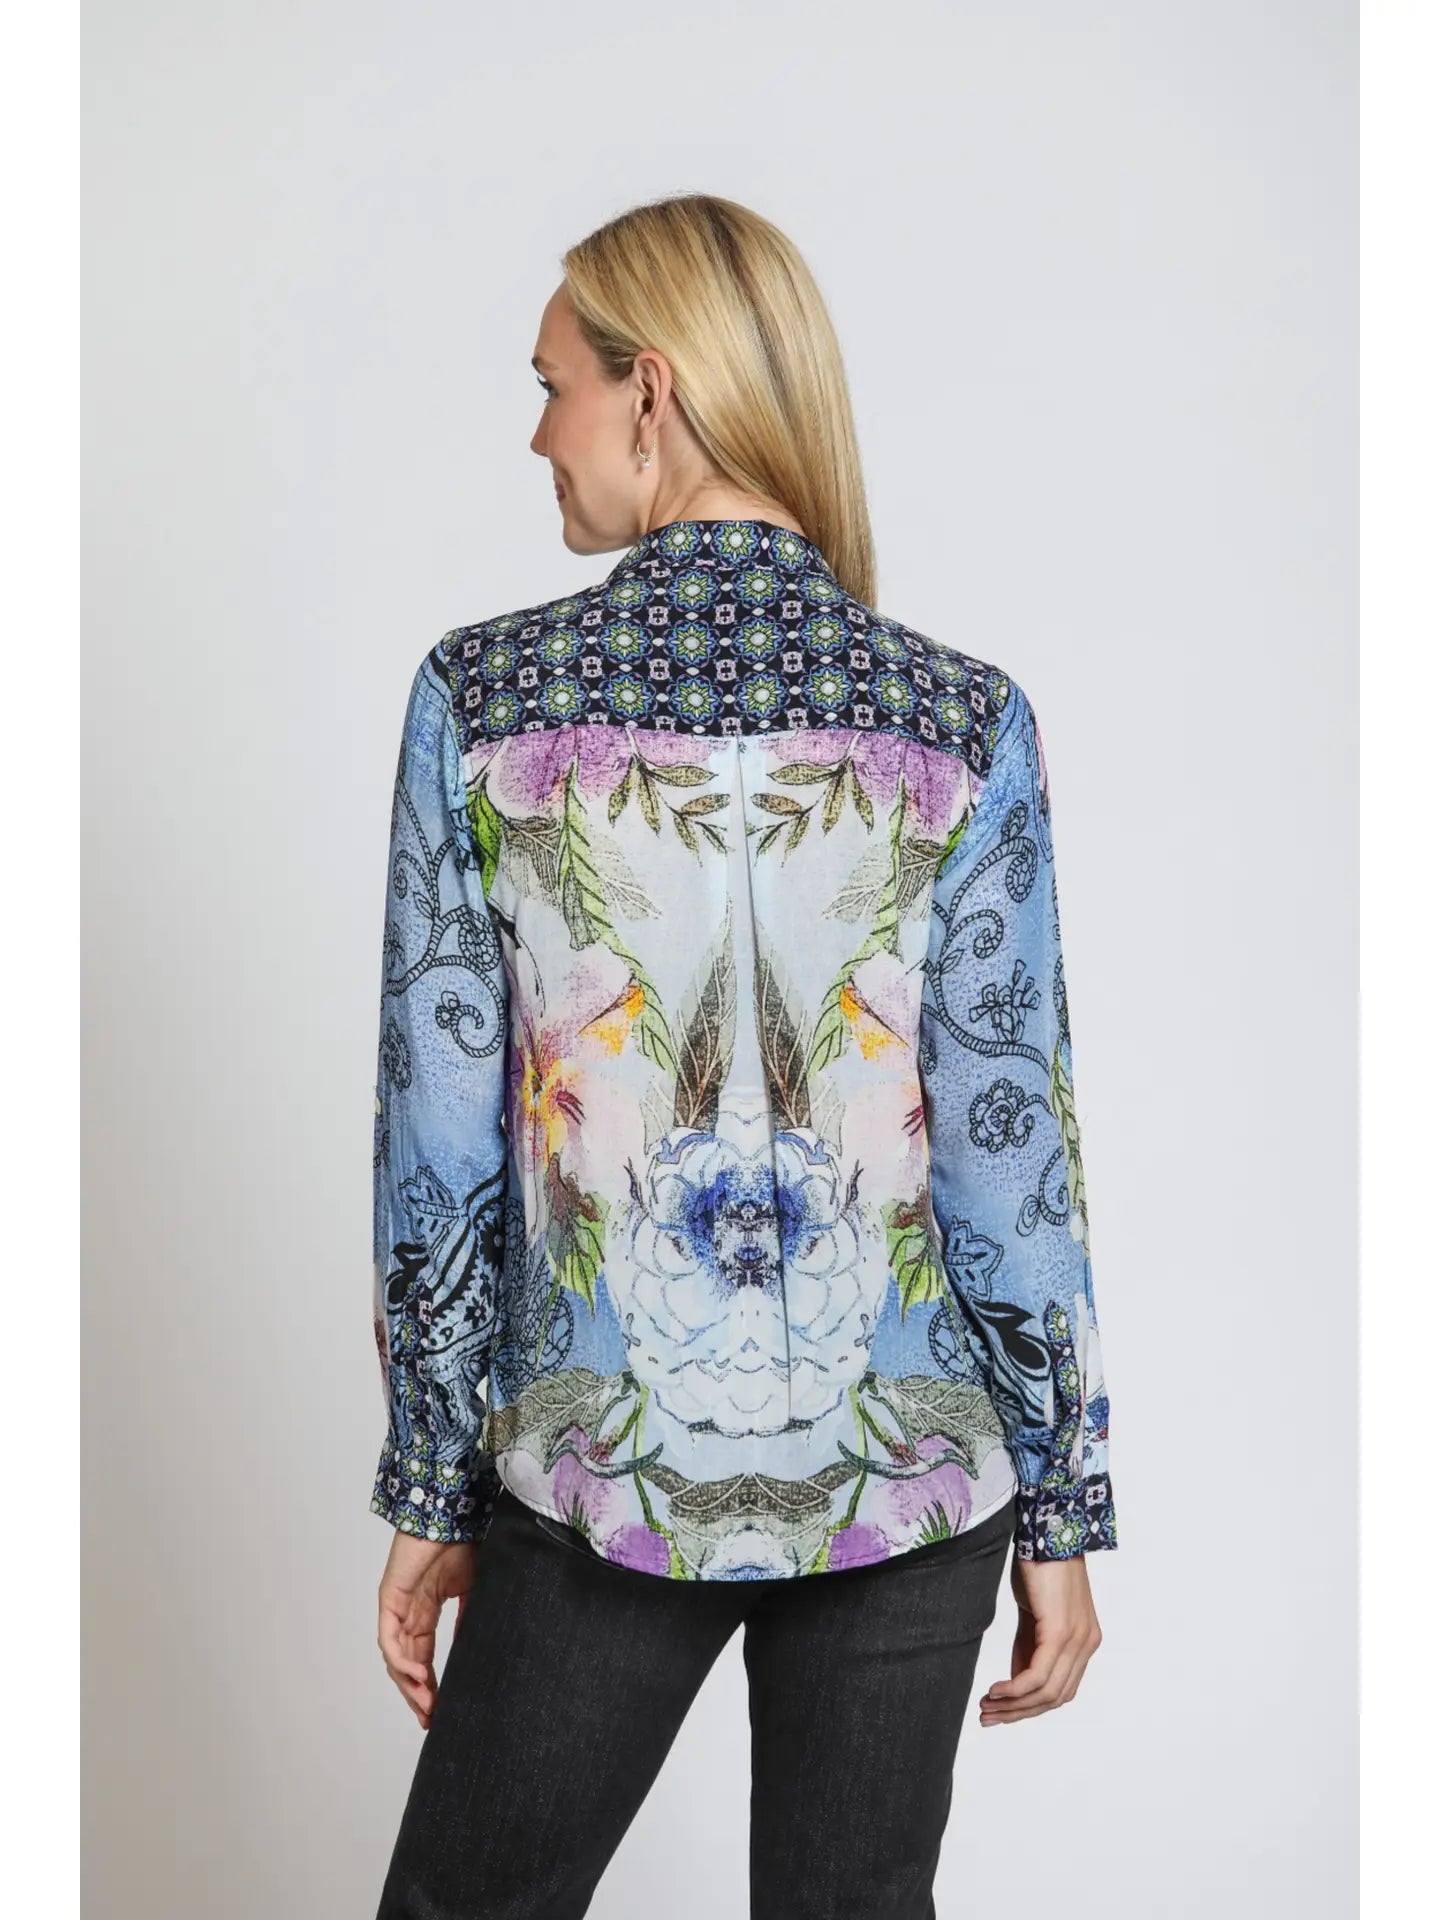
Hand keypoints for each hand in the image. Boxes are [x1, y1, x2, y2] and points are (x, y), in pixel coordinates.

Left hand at [377, 1532, 474, 1728]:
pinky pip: (390, 1638)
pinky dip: (402, 1660)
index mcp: (426, 1611)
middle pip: (406, 1665)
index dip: (430, 1686)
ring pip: (396, 1657)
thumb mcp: (472, 1590)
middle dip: (417, 1695)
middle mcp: (408, 1612)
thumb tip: (471, 1650)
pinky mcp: (390, 1597)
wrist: (452, 1513)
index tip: (440, 1711)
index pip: (423, 1657)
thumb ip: (467, 1618)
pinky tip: (417, 1676)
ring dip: (409, 1684)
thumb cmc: (463, 1542)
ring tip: (427, 1706)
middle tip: (431, 1720)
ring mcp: (397, 1606)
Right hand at [977, 1552, 1102, 1725]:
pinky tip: (996, 1691)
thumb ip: (1030, 1647)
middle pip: (1055, 1698)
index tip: (1000, 1712)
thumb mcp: (1033, 1614)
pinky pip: (1038, 1675)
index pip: (1060, 1690)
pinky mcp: (1061, 1631)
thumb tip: (1017, 1682)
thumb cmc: (1039, 1565)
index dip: (1030, 1707)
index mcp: (1084, 1641)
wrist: (1046, 1529)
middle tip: (988, 1717)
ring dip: (1014, 1706)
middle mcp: (1087, 1644)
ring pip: (1047, 1692)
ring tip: (987, 1707)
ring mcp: (1077, 1639)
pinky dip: (1015, 1690)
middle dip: (1019, 1713)